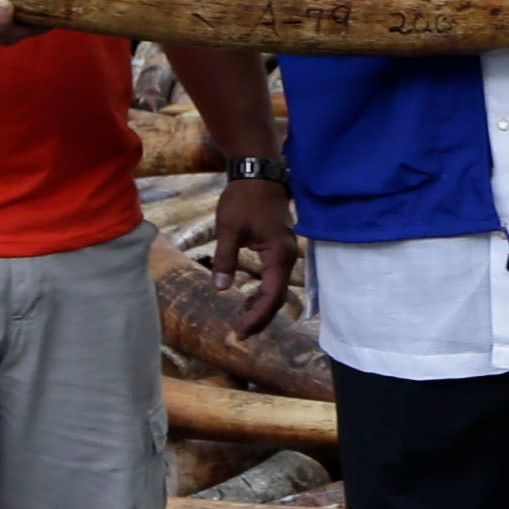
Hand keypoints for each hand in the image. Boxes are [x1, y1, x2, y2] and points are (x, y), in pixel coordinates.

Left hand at [209, 175, 302, 336]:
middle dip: (260, 318)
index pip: (272, 296)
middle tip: (239, 334)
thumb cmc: (243, 199)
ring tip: (241, 321)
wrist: (258, 173)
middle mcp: (289, 256)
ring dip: (261, 307)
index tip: (239, 332)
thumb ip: (225, 259)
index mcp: (278, 254)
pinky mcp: (281, 248)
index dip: (257, 317)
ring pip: (278, 289)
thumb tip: (220, 288)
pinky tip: (247, 299)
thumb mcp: (228, 229)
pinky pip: (276, 278)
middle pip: (278, 297)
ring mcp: (287, 252)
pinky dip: (263, 293)